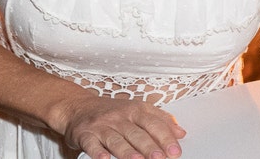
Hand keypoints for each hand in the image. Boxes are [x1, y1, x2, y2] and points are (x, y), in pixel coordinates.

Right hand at [61, 96, 186, 158]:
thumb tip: (181, 133)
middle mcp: (119, 117)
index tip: (175, 151)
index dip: (165, 138)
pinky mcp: (85, 134)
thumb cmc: (112, 112)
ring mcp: (102, 126)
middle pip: (137, 133)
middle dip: (150, 146)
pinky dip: (98, 152)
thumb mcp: (138, 110)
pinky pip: (92, 144)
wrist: (78, 107)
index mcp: (135, 110)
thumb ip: (160, 120)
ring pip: (116, 139)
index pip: (154, 124)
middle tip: (160, 158)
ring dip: (128, 151)